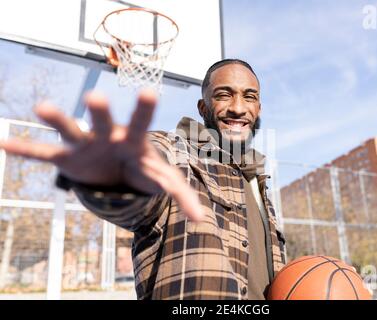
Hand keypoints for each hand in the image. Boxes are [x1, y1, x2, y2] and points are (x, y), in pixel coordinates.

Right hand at [0, 89, 203, 220]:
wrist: (119, 167)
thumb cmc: (144, 167)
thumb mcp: (164, 180)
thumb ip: (183, 196)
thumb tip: (203, 221)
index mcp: (134, 140)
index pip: (141, 124)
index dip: (144, 110)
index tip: (148, 91)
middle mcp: (108, 135)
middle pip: (102, 121)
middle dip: (99, 113)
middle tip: (94, 98)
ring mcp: (86, 145)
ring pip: (70, 130)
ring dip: (58, 120)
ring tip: (42, 108)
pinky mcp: (68, 158)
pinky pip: (44, 153)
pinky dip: (27, 150)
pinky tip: (5, 144)